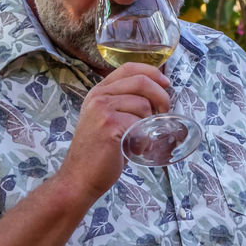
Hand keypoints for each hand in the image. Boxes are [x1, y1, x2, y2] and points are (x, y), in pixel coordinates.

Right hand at [56, 63, 170, 199]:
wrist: (79, 177)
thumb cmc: (98, 152)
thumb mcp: (106, 120)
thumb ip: (124, 105)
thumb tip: (158, 99)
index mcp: (98, 92)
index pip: (129, 68)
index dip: (152, 72)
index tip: (166, 84)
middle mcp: (99, 96)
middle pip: (141, 82)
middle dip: (161, 96)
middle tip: (165, 112)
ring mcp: (102, 110)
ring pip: (143, 105)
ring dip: (149, 123)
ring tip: (140, 139)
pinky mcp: (109, 125)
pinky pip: (139, 124)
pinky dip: (144, 139)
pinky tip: (135, 149)